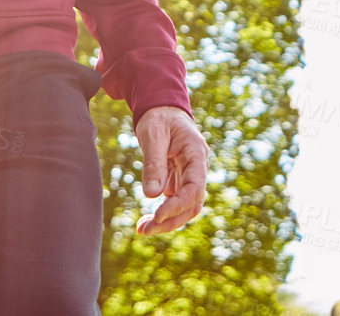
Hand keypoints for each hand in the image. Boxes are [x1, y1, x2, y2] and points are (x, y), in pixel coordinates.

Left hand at [133, 105, 207, 234]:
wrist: (161, 109)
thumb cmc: (158, 118)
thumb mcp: (153, 135)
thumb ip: (153, 163)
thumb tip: (152, 195)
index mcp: (196, 154)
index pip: (195, 187)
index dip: (178, 205)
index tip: (158, 216)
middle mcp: (197, 168)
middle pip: (193, 203)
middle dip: (171, 220)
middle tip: (145, 230)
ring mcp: (189, 176)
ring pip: (185, 207)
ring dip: (167, 222)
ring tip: (142, 229)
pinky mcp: (179, 181)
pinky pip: (175, 203)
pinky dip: (162, 215)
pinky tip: (145, 222)